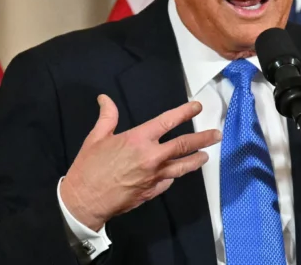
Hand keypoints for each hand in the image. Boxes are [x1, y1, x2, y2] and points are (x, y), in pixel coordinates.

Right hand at [60, 94, 220, 230]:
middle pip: (184, 145)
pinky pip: (169, 180)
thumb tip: (105, 98)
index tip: (197, 107)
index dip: (184, 112)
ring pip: (183, 166)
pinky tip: (178, 173)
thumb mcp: (96, 137)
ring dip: (196, 160)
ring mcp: (154, 176)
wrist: (84, 201)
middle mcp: (151, 156)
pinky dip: (174, 175)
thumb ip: (107, 116)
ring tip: (206, 156)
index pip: (168, 121)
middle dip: (203, 138)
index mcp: (138, 139)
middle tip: (216, 135)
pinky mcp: (152, 191)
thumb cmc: (88, 167)